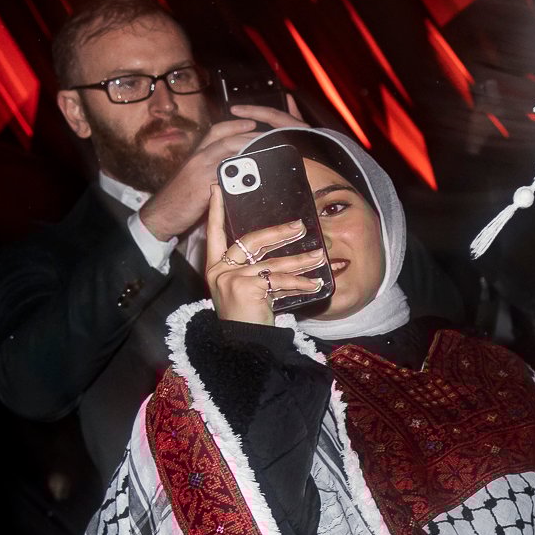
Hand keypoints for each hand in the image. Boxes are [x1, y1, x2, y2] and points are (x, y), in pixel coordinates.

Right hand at [138, 102, 307, 240]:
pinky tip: (256, 176)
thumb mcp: (195, 178)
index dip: (235, 125)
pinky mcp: (202, 188)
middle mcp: (198, 159)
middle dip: (249, 136)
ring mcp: (199, 172)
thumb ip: (214, 169)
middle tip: (269, 136)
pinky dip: (242, 175)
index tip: (252, 123)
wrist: (160, 215)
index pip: (216, 131)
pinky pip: (225, 177)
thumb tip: (239, 167)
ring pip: (226, 154)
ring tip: (268, 152)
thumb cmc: (179, 198)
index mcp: (197, 155)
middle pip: (225, 139)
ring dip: (249, 151)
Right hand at [202, 186, 324, 325]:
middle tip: (300, 226)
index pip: (215, 233)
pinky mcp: (245, 288)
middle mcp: (218, 271)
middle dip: (278, 232)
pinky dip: (301, 282)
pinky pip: (280, 280)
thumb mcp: (247, 287)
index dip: (215, 210)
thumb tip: (283, 242)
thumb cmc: (249, 315)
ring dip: (301, 259)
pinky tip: (315, 284)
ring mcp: (230, 279)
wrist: (244, 347)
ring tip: (320, 256)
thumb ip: (256, 266)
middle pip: (250, 240)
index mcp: (215, 267)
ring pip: (273, 262)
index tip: (218, 187)